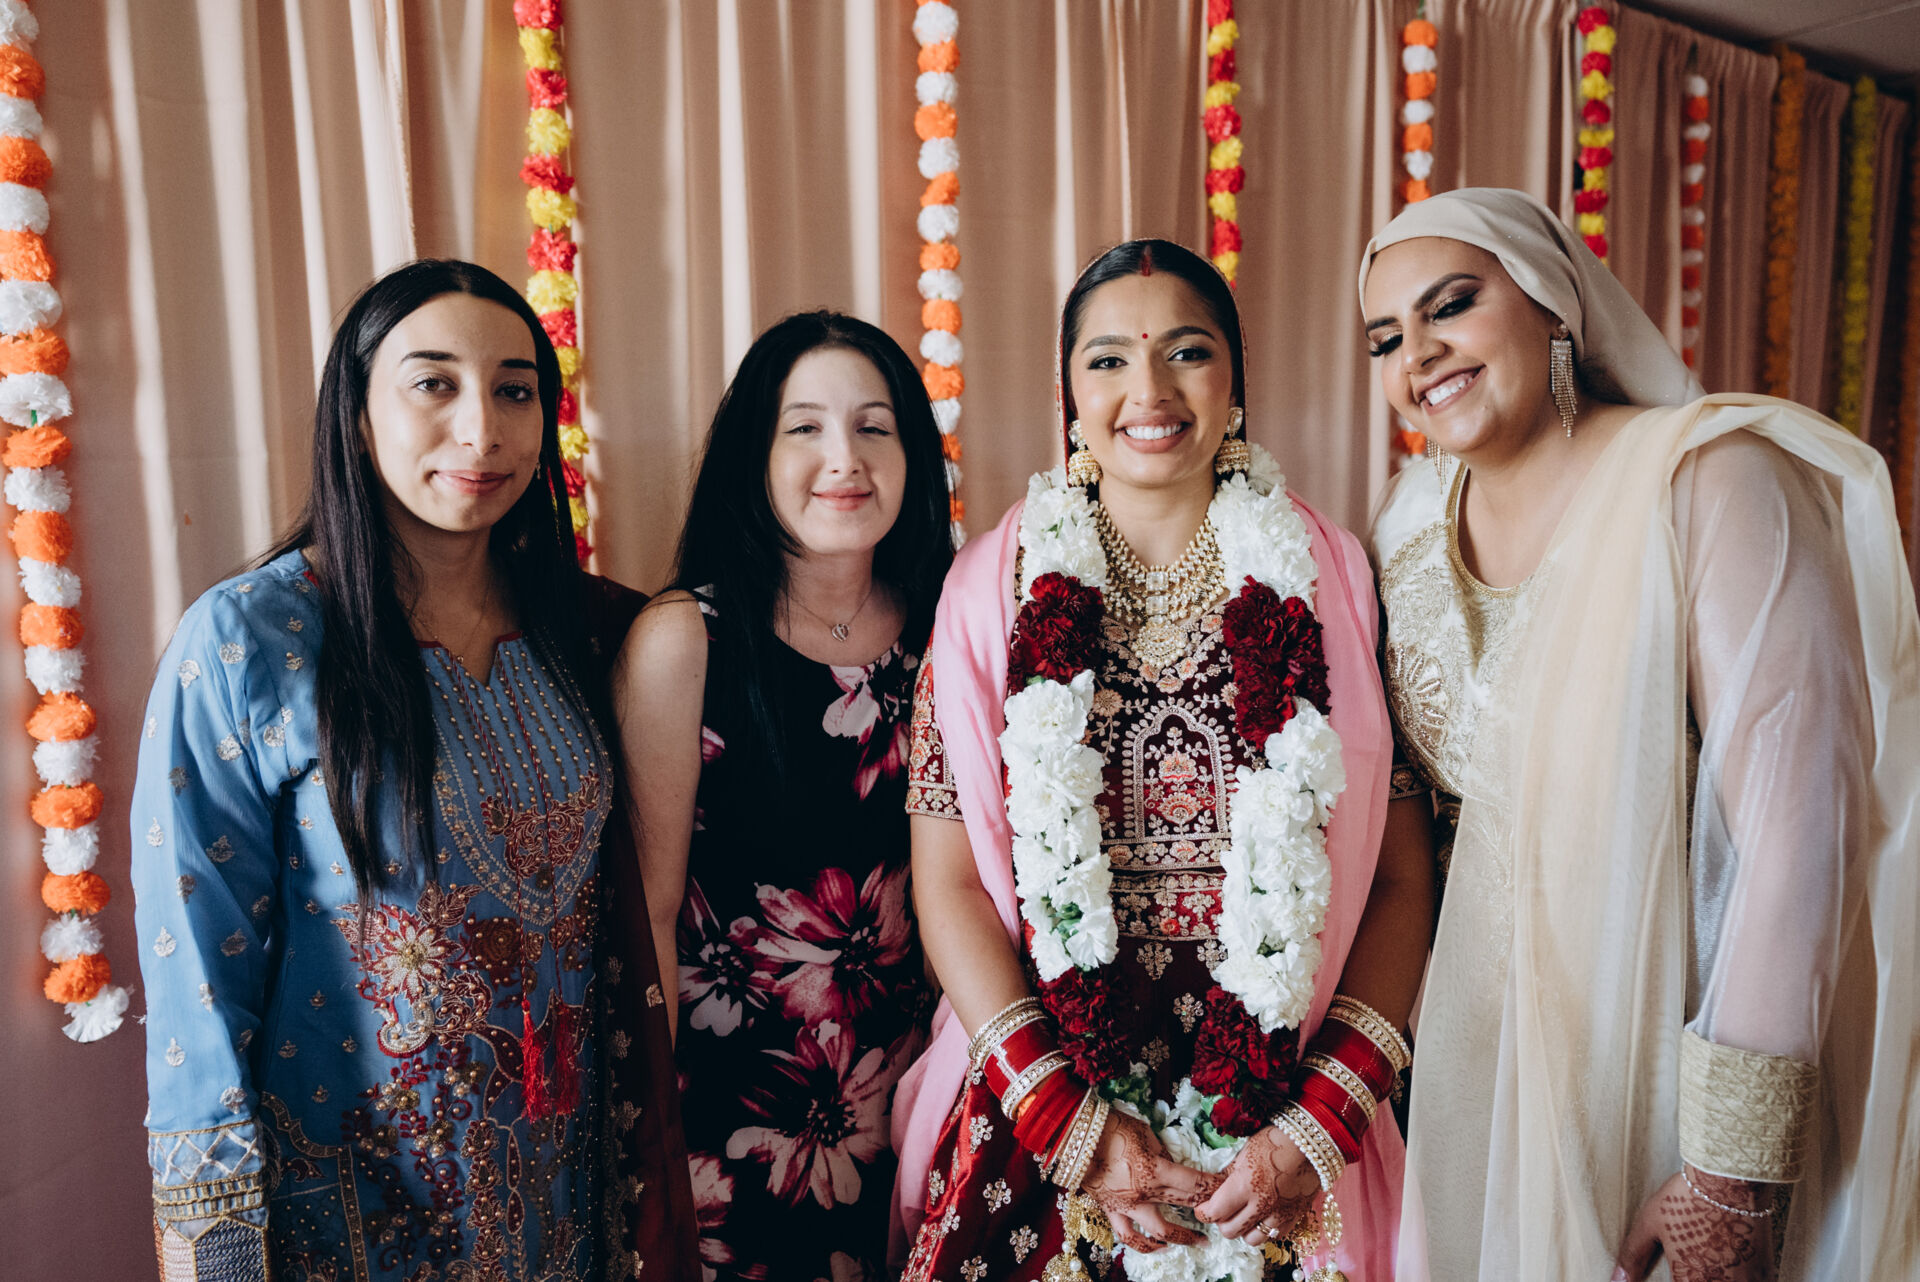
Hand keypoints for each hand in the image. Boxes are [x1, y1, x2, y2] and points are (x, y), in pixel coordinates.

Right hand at [1081, 1110, 1224, 1253]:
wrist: (1073, 1134)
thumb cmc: (1111, 1126)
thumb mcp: (1145, 1133)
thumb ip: (1161, 1152)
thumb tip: (1171, 1165)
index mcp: (1154, 1170)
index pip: (1193, 1183)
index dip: (1213, 1187)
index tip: (1226, 1188)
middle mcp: (1143, 1193)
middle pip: (1184, 1205)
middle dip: (1207, 1209)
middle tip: (1222, 1213)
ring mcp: (1126, 1205)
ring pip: (1158, 1232)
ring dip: (1181, 1238)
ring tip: (1196, 1242)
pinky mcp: (1110, 1210)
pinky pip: (1127, 1234)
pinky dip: (1143, 1244)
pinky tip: (1156, 1247)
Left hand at [1194, 1125, 1320, 1244]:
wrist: (1312, 1142)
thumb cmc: (1275, 1140)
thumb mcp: (1245, 1153)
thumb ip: (1229, 1175)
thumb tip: (1216, 1189)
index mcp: (1244, 1185)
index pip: (1215, 1212)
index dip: (1204, 1212)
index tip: (1202, 1209)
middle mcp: (1261, 1204)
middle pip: (1230, 1231)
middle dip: (1221, 1222)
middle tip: (1223, 1211)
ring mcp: (1280, 1214)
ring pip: (1252, 1240)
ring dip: (1244, 1230)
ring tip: (1244, 1215)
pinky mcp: (1295, 1217)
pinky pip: (1274, 1235)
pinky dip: (1266, 1230)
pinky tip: (1264, 1215)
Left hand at [1615, 1168, 1777, 1281]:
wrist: (1731, 1179)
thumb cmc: (1688, 1199)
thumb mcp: (1650, 1225)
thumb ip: (1634, 1257)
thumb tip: (1618, 1279)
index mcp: (1691, 1280)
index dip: (1679, 1278)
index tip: (1678, 1270)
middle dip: (1696, 1276)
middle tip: (1695, 1254)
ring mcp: (1746, 1281)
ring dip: (1719, 1276)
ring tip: (1713, 1253)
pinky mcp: (1765, 1272)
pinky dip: (1741, 1277)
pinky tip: (1732, 1260)